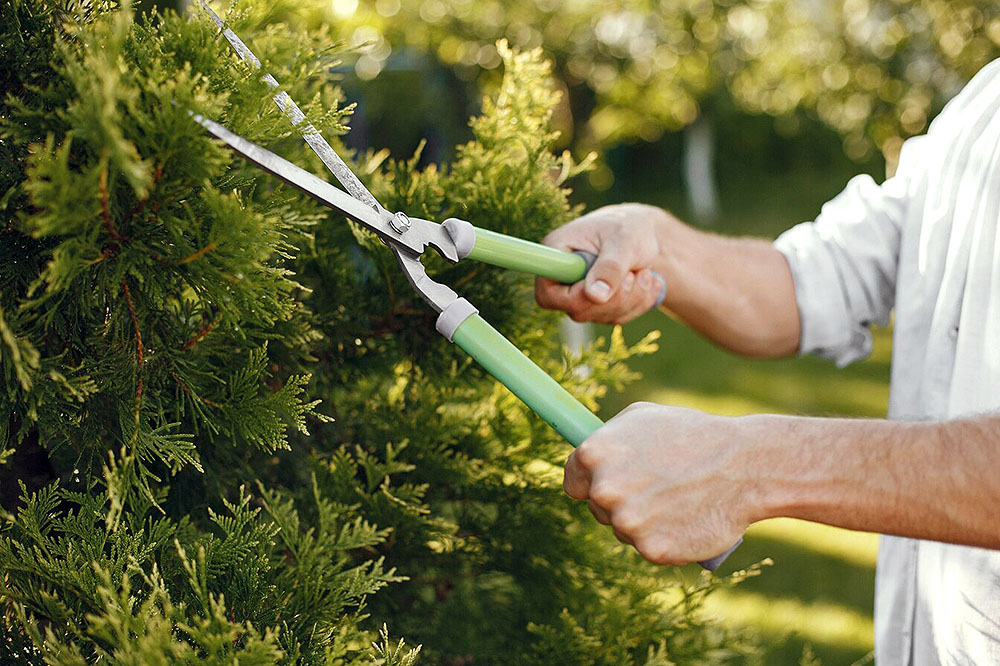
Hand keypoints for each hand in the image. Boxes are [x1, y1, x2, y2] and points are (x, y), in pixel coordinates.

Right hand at [535, 203, 669, 323]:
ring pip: (602, 316)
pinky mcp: (597, 305)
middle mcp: (562, 278)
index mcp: (556, 253)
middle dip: (616, 296)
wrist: (643, 233)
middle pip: (579, 310)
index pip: (547, 294)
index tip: (604, 286)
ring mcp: (579, 294)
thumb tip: (596, 297)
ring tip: (643, 271)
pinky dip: (639, 302)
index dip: (575, 298)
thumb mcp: (624, 240)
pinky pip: (618, 317)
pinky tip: (646, 281)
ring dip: (632, 298)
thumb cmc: (629, 227)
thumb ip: (610, 267)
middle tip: (634, 272)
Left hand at [564, 402, 762, 564]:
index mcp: (594, 454)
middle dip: (620, 501)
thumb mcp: (642, 417)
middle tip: (655, 488)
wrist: (743, 466)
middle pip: (597, 508)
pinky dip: (664, 540)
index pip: (573, 482)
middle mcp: (604, 490)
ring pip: (623, 530)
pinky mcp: (652, 550)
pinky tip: (684, 520)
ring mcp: (627, 522)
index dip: (590, 483)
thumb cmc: (692, 435)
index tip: (610, 483)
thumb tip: (585, 454)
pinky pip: (649, 548)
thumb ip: (607, 437)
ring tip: (676, 500)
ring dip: (643, 522)